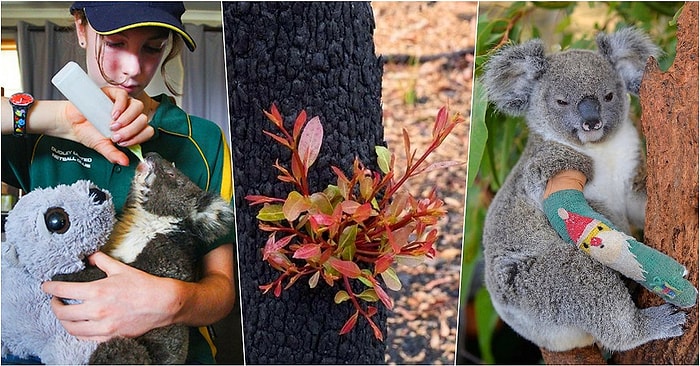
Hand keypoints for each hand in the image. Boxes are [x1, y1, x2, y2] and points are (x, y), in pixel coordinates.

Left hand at [42, 252, 179, 341]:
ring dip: (63, 321)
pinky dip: (77, 332)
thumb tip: (89, 255)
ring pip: (71, 328)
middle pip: (62, 313)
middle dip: (53, 306)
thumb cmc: (144, 285)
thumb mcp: (121, 268)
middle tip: (54, 300)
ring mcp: (103, 326)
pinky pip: (85, 338)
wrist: (163, 303)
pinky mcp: (110, 335)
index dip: (50, 288)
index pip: (63, 290)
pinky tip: (78, 325)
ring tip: (64, 314)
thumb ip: (101, 260)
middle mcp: (97, 310)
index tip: (46, 286)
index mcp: (97, 291)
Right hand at [60, 87, 153, 165]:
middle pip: (143, 120)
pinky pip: (124, 95)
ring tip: (113, 125)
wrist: (72, 123)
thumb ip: (114, 154)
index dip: (138, 138)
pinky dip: (120, 105)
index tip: (123, 143)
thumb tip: (125, 162)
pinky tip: (112, 114)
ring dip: (127, 118)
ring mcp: (123, 103)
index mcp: (132, 128)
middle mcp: (131, 115)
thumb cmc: (89, 133)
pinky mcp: (113, 93)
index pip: (147, 131)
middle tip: (115, 136)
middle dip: (130, 131)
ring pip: (137, 106)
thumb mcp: (102, 147)